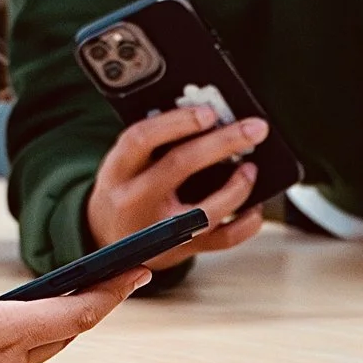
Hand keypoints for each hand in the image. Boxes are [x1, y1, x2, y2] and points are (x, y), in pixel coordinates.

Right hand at [0, 206, 143, 362]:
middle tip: (117, 279)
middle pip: (65, 334)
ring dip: (56, 326)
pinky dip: (23, 345)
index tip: (140, 272)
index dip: (112, 290)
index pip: (75, 312)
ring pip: (37, 353)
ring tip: (65, 299)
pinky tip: (8, 331)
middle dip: (94, 304)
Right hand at [86, 105, 265, 270]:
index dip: (177, 122)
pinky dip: (246, 222)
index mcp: (117, 171)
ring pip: (205, 210)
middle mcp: (134, 201)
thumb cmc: (125, 190)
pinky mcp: (180, 251)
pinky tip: (253, 205)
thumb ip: (153, 142)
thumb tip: (207, 117)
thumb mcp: (124, 164)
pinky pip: (223, 239)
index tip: (209, 112)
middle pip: (180, 164)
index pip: (142, 138)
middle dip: (223, 142)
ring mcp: (158, 230)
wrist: (109, 240)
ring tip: (251, 168)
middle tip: (254, 129)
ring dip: (237, 186)